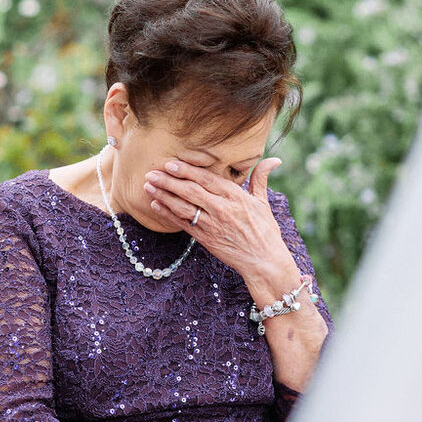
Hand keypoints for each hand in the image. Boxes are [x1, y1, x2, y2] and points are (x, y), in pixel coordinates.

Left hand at [144, 154, 293, 290]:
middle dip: (168, 180)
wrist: (264, 261)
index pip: (207, 179)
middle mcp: (222, 209)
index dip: (187, 171)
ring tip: (148, 186)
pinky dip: (168, 214)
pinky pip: (183, 224)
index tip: (170, 163)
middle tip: (151, 172)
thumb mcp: (263, 202)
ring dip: (163, 195)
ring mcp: (212, 225)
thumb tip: (274, 159)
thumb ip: (260, 178)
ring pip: (183, 207)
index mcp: (236, 196)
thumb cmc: (265, 231)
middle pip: (190, 191)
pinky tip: (156, 205)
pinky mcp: (206, 239)